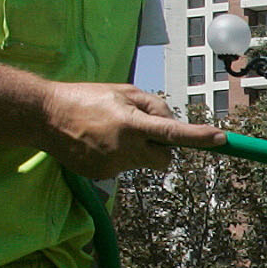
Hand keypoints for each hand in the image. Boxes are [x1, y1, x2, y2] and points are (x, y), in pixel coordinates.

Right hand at [42, 82, 224, 176]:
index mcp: (131, 124)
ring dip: (138, 150)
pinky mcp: (102, 176)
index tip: (221, 139)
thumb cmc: (87, 98)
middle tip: (142, 129)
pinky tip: (99, 143)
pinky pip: (124, 168)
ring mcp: (113, 166)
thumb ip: (153, 106)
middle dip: (163, 148)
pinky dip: (119, 157)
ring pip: (144, 163)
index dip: (199, 137)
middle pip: (165, 159)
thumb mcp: (123, 91)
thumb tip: (172, 123)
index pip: (174, 133)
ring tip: (111, 132)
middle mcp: (124, 149)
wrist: (45, 116)